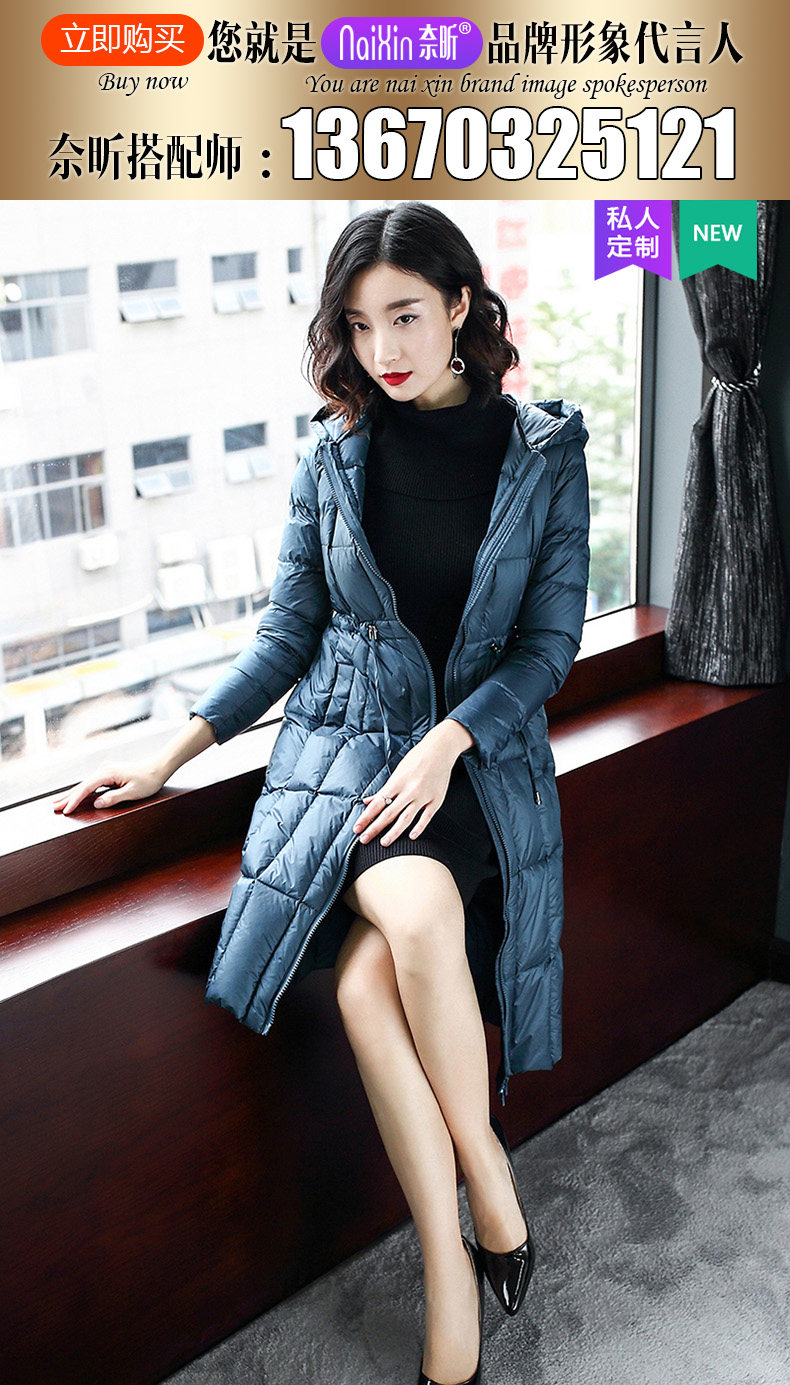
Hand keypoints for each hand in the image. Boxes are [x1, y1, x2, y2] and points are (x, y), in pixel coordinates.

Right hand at [52, 760, 167, 814]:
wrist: (158, 767)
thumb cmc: (148, 780)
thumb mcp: (133, 792)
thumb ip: (114, 798)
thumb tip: (97, 803)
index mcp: (107, 773)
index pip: (86, 789)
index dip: (74, 800)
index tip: (65, 810)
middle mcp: (104, 769)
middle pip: (81, 785)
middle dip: (67, 797)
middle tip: (53, 807)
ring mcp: (105, 770)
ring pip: (85, 784)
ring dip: (72, 794)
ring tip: (59, 802)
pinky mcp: (109, 773)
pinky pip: (91, 783)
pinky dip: (82, 790)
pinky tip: (76, 795)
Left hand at [352, 719, 473, 845]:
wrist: (440, 750)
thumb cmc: (417, 758)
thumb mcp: (397, 771)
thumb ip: (383, 789)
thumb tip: (368, 801)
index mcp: (396, 782)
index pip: (377, 804)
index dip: (366, 817)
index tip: (357, 828)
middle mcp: (409, 790)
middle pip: (388, 814)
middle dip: (374, 828)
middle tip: (364, 839)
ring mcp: (423, 796)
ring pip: (406, 818)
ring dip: (393, 832)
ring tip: (384, 842)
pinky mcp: (436, 800)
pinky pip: (426, 817)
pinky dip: (419, 828)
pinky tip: (411, 836)